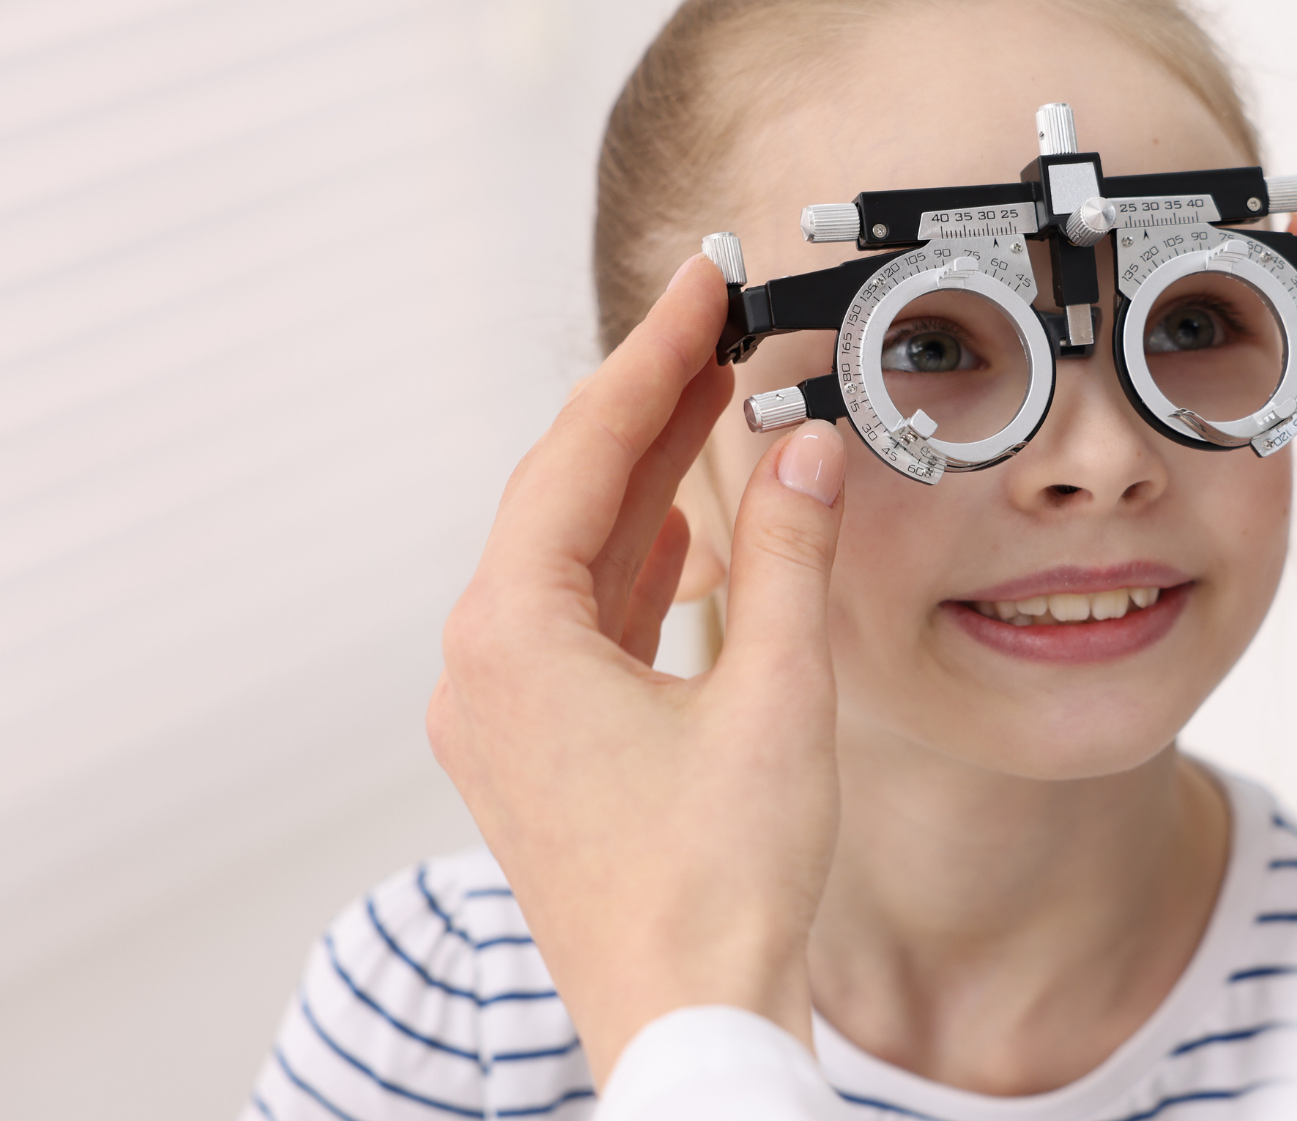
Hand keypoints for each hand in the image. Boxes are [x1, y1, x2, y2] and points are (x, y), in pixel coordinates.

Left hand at [426, 253, 847, 1083]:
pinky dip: (634, 569)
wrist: (686, 1023)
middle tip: (715, 322)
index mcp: (513, 638)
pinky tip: (682, 540)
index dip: (652, 356)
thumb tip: (804, 451)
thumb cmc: (715, 885)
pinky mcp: (539, 755)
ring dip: (643, 487)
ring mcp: (503, 718)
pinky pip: (578, 625)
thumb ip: (786, 555)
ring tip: (714, 405)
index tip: (701, 282)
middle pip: (563, 498)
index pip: (579, 454)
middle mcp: (484, 670)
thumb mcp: (775, 694)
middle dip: (645, 408)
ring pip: (571, 561)